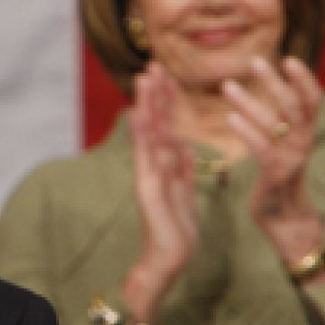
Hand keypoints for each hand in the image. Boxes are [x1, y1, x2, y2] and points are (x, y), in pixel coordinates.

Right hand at [123, 61, 197, 322]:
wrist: (169, 259)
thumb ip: (184, 167)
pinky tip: (139, 116)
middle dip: (154, 94)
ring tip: (144, 79)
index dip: (165, 100)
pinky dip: (141, 136)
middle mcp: (152, 166)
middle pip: (153, 123)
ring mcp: (147, 175)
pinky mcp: (147, 189)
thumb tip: (186, 144)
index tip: (165, 74)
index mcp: (164, 165)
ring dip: (145, 105)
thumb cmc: (176, 229)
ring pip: (148, 134)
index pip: (165, 126)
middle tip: (152, 64)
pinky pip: (146, 158)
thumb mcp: (185, 192)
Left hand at [222, 56, 324, 264]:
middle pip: (294, 106)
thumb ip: (281, 118)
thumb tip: (275, 85)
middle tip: (254, 61)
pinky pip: (262, 149)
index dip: (304, 79)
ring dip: (250, 102)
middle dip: (274, 82)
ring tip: (227, 86)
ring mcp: (292, 158)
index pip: (312, 99)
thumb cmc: (279, 174)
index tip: (289, 58)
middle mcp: (303, 141)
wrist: (284, 218)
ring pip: (274, 124)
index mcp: (306, 131)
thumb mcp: (283, 142)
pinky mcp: (276, 174)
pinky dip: (247, 131)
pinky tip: (230, 117)